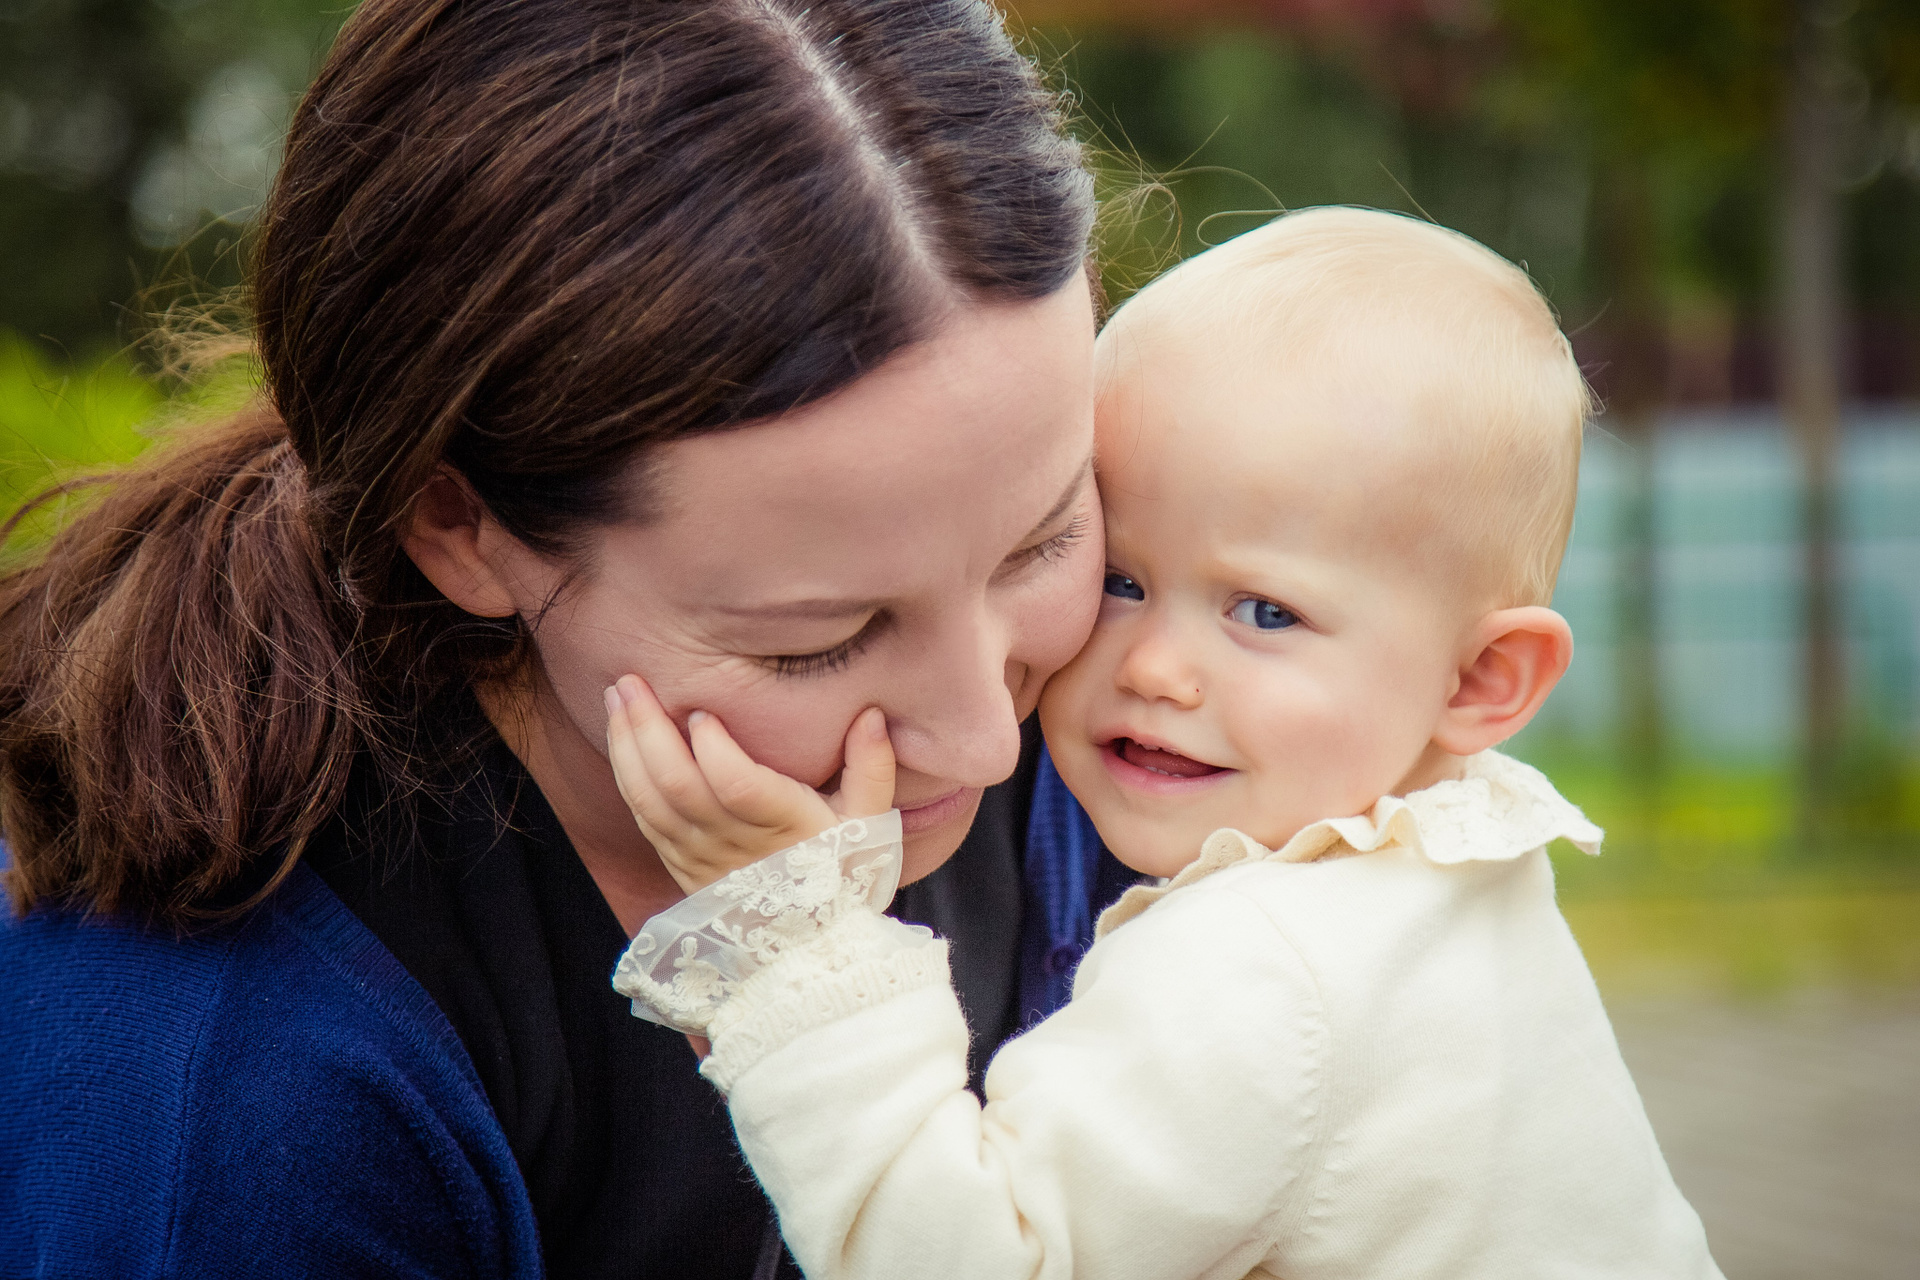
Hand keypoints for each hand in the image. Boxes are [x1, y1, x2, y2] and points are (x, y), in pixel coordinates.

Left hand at [604, 674, 895, 893]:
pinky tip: (620, 740)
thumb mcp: (869, 822)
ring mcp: (702, 859)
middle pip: (680, 786)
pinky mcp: (681, 867)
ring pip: (651, 801)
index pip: (738, 788)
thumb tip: (872, 714)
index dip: (714, 750)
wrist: (809, 943)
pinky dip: (626, 777)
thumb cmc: (842, 871)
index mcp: (786, 829)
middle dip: (649, 730)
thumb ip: (871, 767)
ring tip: (617, 697)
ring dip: (627, 747)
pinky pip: (644, 820)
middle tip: (632, 682)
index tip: (702, 712)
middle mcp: (736, 845)